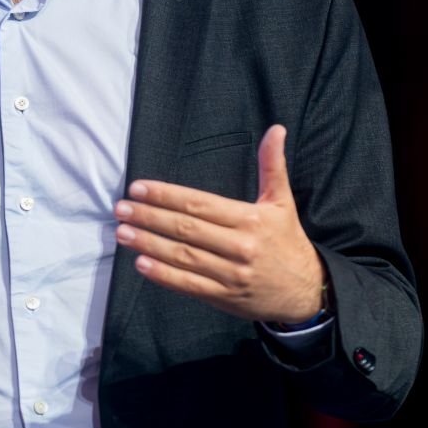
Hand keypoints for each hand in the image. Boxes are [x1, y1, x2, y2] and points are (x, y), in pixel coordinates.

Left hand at [112, 125, 325, 324]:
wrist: (307, 291)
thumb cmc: (287, 242)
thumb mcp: (282, 202)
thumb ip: (272, 166)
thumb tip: (276, 129)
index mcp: (250, 219)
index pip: (200, 204)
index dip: (166, 195)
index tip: (138, 188)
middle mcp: (240, 246)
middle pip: (187, 229)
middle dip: (150, 217)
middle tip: (120, 209)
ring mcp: (231, 274)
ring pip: (183, 256)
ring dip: (149, 244)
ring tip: (122, 232)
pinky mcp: (225, 297)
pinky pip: (190, 285)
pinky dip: (164, 276)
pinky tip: (141, 264)